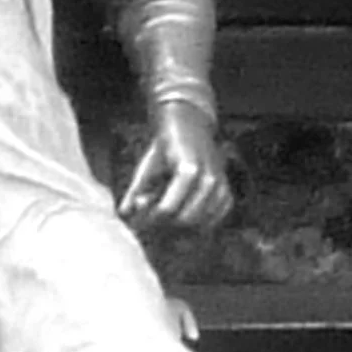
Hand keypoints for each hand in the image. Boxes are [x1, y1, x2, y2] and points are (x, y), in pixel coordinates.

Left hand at [119, 102, 232, 230]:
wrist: (189, 127)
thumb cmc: (163, 149)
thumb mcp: (146, 167)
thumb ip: (135, 191)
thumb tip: (124, 214)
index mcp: (187, 170)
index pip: (167, 209)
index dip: (151, 218)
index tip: (144, 217)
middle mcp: (209, 178)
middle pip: (185, 219)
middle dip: (167, 223)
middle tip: (153, 216)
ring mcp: (221, 186)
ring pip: (202, 222)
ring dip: (183, 224)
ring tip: (168, 213)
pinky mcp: (227, 191)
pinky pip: (217, 218)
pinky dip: (203, 222)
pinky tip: (187, 216)